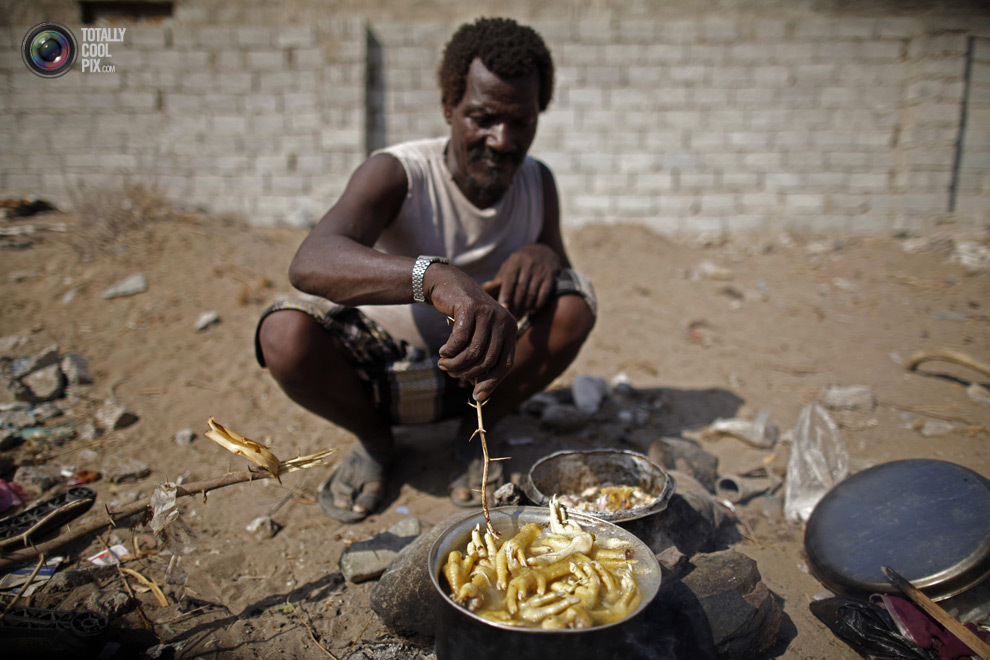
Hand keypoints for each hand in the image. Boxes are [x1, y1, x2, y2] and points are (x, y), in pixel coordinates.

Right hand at [426, 265, 517, 401]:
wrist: (447, 283)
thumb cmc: (463, 315)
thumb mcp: (479, 334)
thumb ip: (483, 357)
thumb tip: (480, 393)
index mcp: (510, 329)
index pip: (506, 363)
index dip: (492, 382)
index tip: (477, 397)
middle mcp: (503, 320)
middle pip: (488, 360)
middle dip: (467, 372)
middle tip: (452, 373)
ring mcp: (488, 313)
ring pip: (473, 352)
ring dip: (455, 364)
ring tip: (444, 364)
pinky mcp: (470, 308)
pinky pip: (459, 340)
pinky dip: (449, 351)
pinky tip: (443, 351)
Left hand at [491, 244, 561, 318]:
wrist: (543, 250)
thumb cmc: (521, 262)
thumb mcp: (510, 264)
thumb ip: (500, 277)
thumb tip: (486, 291)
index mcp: (516, 261)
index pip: (509, 280)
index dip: (506, 295)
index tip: (503, 307)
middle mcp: (529, 264)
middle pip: (521, 289)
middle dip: (516, 305)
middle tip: (512, 316)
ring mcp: (541, 270)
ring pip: (532, 293)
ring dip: (525, 307)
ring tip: (520, 316)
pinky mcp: (550, 276)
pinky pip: (544, 294)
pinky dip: (538, 304)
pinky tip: (532, 311)